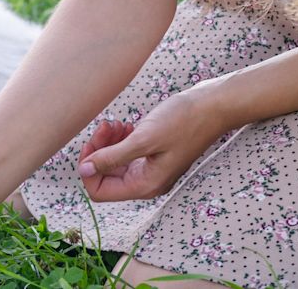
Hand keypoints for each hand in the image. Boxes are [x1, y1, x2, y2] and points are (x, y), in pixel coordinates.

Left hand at [77, 90, 225, 201]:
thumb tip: (85, 170)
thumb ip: (112, 157)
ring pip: (113, 161)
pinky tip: (125, 125)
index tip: (91, 144)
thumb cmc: (183, 122)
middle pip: (105, 174)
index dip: (89, 169)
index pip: (99, 191)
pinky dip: (119, 138)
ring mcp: (150, 168)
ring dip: (108, 142)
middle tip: (106, 126)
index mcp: (144, 185)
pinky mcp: (153, 154)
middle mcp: (146, 181)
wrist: (212, 106)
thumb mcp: (143, 139)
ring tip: (116, 123)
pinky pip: (125, 151)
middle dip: (99, 150)